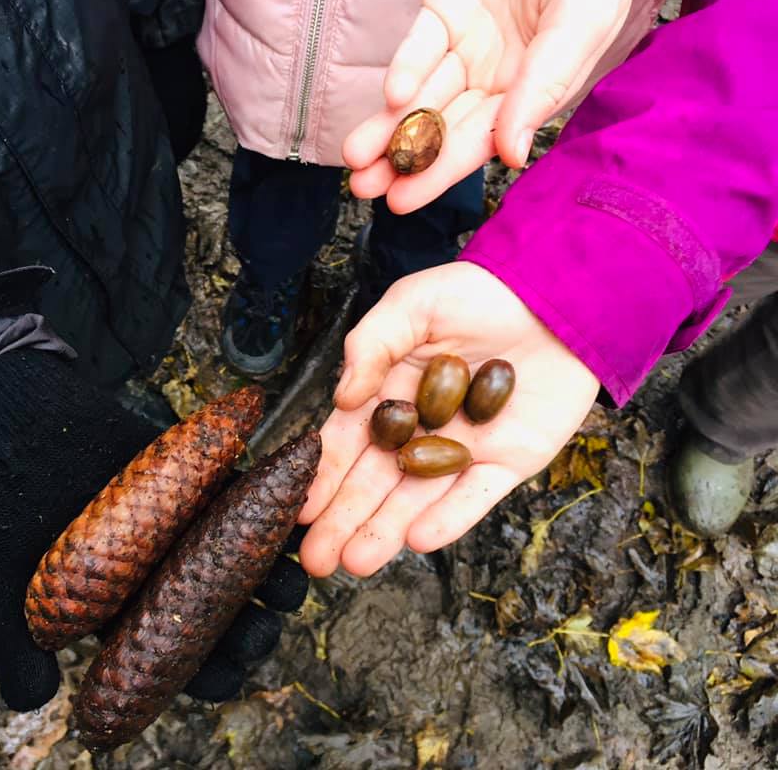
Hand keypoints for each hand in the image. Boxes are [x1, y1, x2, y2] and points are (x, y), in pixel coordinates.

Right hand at [0, 350, 305, 710]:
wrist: (9, 434)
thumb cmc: (1, 515)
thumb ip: (15, 649)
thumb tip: (32, 704)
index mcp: (124, 613)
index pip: (173, 658)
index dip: (204, 675)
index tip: (226, 678)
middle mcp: (161, 574)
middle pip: (218, 614)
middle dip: (250, 631)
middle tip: (266, 632)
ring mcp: (183, 528)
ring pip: (238, 560)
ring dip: (271, 574)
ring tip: (292, 583)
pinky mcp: (196, 482)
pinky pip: (240, 496)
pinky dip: (265, 504)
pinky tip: (287, 515)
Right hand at [297, 262, 598, 576]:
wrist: (557, 295)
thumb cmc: (478, 292)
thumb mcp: (412, 304)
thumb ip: (371, 345)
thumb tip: (342, 397)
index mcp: (390, 393)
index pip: (348, 442)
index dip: (324, 476)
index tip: (299, 508)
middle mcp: (422, 429)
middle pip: (376, 482)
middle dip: (345, 521)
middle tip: (316, 560)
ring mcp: (463, 449)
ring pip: (418, 499)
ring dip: (386, 531)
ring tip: (355, 563)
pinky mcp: (508, 460)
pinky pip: (476, 496)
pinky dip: (450, 518)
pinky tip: (418, 539)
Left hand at [343, 0, 634, 212]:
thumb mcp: (581, 24)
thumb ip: (545, 86)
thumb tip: (511, 155)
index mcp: (531, 94)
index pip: (480, 141)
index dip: (441, 171)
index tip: (404, 200)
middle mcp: (495, 78)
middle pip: (442, 127)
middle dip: (403, 158)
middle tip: (366, 188)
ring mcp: (467, 45)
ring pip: (422, 95)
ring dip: (387, 126)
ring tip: (355, 158)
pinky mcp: (444, 11)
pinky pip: (420, 45)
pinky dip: (406, 68)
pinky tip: (391, 97)